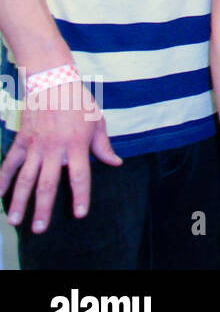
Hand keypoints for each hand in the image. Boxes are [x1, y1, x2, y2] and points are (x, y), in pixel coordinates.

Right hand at [0, 81, 120, 232]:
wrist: (53, 81)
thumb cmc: (79, 102)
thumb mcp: (98, 122)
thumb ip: (104, 146)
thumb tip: (115, 163)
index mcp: (77, 145)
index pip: (80, 176)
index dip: (80, 196)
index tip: (79, 214)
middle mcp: (55, 148)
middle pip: (48, 184)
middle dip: (43, 208)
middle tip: (39, 229)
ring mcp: (35, 145)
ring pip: (25, 178)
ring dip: (19, 201)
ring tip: (15, 221)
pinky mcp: (21, 140)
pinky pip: (10, 163)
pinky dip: (2, 179)